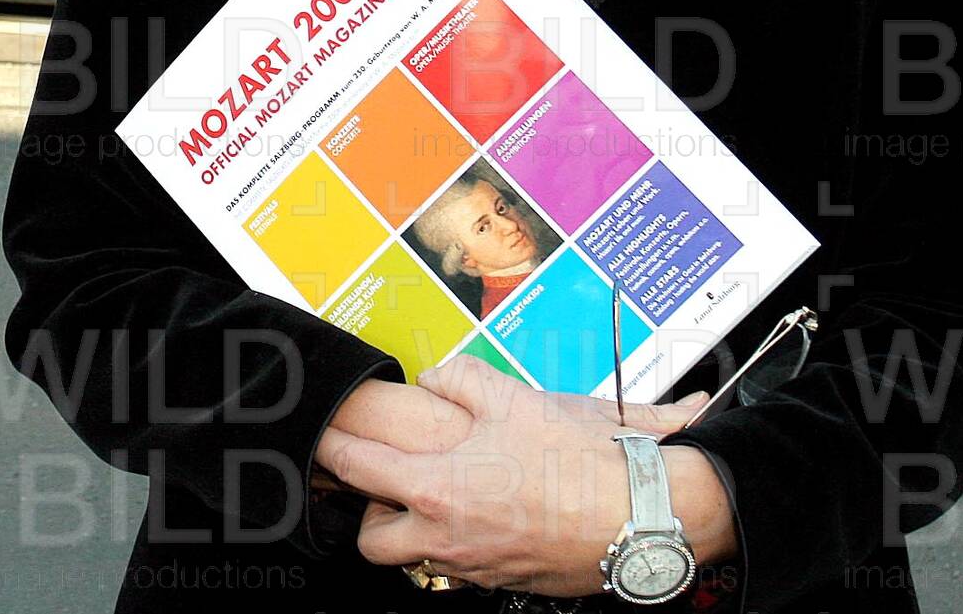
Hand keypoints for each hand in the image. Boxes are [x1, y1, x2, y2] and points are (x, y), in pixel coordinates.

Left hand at [316, 357, 710, 596]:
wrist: (641, 516)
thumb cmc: (580, 460)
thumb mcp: (513, 397)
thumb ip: (459, 380)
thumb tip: (435, 380)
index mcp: (436, 487)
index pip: (356, 467)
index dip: (331, 447)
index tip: (321, 436)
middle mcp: (446, 536)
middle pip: (371, 540)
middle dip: (369, 511)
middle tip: (385, 480)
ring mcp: (475, 566)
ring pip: (414, 561)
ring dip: (412, 534)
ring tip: (435, 500)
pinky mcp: (506, 582)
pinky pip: (460, 571)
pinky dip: (459, 546)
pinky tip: (485, 516)